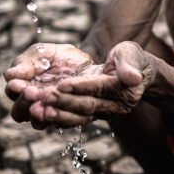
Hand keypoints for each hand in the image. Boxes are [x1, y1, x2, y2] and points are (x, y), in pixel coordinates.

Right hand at [4, 43, 92, 125]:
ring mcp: (49, 112)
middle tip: (32, 92)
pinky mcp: (66, 117)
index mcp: (22, 87)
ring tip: (44, 104)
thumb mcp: (42, 53)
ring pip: (38, 123)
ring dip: (39, 115)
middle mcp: (32, 104)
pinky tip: (62, 108)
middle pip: (19, 112)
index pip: (12, 92)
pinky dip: (60, 118)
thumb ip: (25, 63)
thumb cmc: (59, 57)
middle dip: (24, 103)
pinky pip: (62, 123)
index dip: (14, 89)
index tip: (19, 84)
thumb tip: (10, 75)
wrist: (85, 64)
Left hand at [28, 41, 155, 127]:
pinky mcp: (91, 114)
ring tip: (37, 109)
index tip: (62, 84)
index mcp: (123, 91)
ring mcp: (102, 112)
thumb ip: (130, 64)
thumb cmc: (131, 58)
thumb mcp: (132, 54)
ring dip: (57, 114)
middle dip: (63, 102)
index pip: (99, 88)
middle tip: (43, 97)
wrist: (136, 72)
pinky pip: (73, 119)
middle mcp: (113, 106)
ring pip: (78, 116)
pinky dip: (57, 117)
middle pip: (86, 105)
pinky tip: (40, 114)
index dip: (81, 87)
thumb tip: (134, 78)